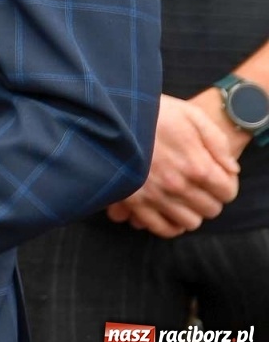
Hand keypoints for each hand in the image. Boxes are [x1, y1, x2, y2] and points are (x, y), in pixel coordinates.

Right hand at [106, 93, 240, 237]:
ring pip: (190, 223)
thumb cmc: (152, 112)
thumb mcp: (191, 114)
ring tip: (183, 198)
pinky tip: (169, 211)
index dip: (225, 184)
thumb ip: (217, 141)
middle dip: (209, 198)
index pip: (227, 192)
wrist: (110, 115)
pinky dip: (170, 225)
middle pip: (210, 209)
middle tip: (198, 186)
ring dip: (190, 212)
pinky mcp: (135, 203)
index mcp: (197, 165)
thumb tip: (232, 169)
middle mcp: (179, 186)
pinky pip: (162, 229)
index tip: (216, 176)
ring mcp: (156, 197)